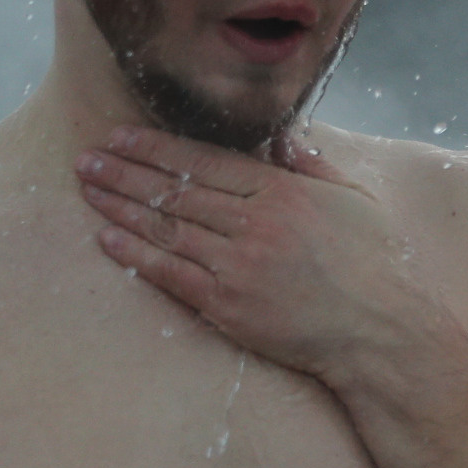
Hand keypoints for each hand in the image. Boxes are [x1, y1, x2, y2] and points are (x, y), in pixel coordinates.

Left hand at [77, 127, 467, 396]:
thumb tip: (284, 138)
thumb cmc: (377, 264)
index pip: (207, 162)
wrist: (381, 331)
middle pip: (177, 191)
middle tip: (86, 158)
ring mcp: (239, 265)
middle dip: (126, 171)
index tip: (121, 136)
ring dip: (120, 207)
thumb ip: (315, 166)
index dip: (158, 148)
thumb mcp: (355, 200)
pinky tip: (106, 238)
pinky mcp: (228, 305)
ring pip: (166, 228)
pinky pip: (170, 274)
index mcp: (286, 191)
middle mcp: (257, 223)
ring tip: (87, 189)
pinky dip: (135, 254)